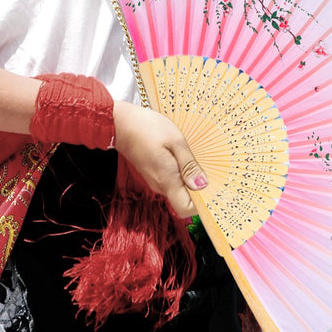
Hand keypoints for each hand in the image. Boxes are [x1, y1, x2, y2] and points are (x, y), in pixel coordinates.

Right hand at [112, 100, 207, 218]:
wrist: (119, 122)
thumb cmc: (147, 128)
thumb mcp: (175, 141)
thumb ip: (189, 165)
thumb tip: (202, 186)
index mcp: (167, 180)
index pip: (186, 209)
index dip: (201, 204)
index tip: (212, 188)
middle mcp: (160, 185)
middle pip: (184, 199)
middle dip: (198, 187)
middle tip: (209, 167)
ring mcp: (154, 179)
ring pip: (177, 187)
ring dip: (188, 176)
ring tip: (196, 156)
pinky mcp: (151, 171)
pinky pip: (170, 178)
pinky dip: (179, 170)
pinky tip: (182, 153)